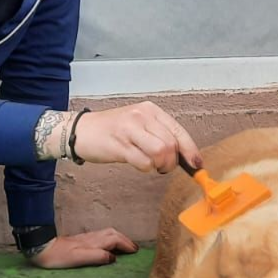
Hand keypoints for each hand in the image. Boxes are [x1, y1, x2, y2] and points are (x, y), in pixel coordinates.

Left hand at [28, 228, 137, 268]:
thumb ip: (96, 256)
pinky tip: (108, 246)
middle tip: (134, 249)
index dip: (126, 245)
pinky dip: (111, 239)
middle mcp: (92, 238)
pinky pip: (102, 237)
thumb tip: (113, 257)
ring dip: (119, 238)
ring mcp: (87, 238)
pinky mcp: (82, 241)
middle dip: (125, 240)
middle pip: (113, 234)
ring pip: (108, 234)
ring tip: (126, 247)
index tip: (135, 252)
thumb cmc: (59, 256)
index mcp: (93, 242)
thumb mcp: (78, 259)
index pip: (115, 240)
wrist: (42, 248)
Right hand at [71, 102, 202, 172]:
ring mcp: (130, 129)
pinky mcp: (119, 145)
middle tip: (163, 166)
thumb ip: (160, 134)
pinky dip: (145, 168)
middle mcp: (141, 116)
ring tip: (152, 165)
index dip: (190, 150)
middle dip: (172, 161)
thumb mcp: (139, 124)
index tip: (197, 164)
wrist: (81, 130)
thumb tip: (184, 155)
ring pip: (160, 152)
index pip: (178, 131)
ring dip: (160, 165)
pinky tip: (138, 163)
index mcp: (150, 110)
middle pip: (171, 144)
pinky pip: (143, 162)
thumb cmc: (113, 130)